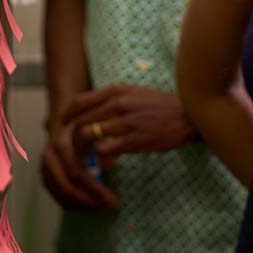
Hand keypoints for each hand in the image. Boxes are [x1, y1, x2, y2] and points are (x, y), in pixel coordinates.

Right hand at [41, 113, 119, 212]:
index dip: (94, 189)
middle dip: (87, 201)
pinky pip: (57, 195)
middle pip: (66, 187)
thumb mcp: (95, 130)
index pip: (76, 173)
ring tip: (100, 208)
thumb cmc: (84, 124)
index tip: (113, 199)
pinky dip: (72, 204)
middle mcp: (49, 156)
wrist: (63, 118)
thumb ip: (103, 146)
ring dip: (80, 205)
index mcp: (61, 143)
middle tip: (106, 207)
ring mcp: (45, 167)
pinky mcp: (45, 175)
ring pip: (60, 194)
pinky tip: (89, 206)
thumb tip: (111, 166)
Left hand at [65, 83, 196, 156]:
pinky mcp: (133, 140)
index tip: (64, 125)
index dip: (67, 115)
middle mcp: (118, 103)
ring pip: (88, 136)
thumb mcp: (135, 93)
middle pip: (80, 120)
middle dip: (73, 136)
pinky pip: (104, 150)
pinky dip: (101, 158)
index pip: (79, 101)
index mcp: (117, 90)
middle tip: (75, 147)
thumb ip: (112, 98)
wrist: (187, 117)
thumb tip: (90, 108)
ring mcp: (125, 122)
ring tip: (87, 157)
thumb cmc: (159, 106)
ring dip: (83, 149)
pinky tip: (108, 161)